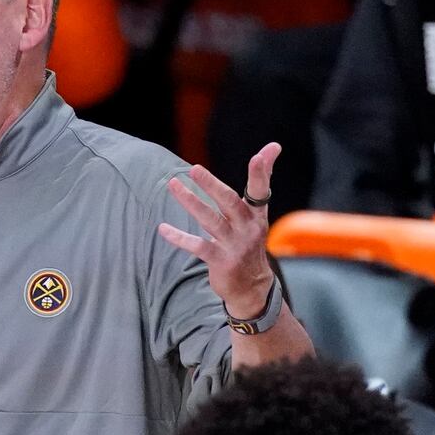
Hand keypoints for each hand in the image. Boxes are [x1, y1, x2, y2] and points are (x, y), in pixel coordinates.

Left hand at [156, 142, 280, 318]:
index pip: (260, 190)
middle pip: (229, 202)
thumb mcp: (255, 216)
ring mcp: (234, 245)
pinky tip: (162, 228)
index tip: (262, 154)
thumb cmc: (248, 242)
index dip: (261, 173)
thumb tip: (272, 147)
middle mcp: (248, 228)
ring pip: (210, 220)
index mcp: (256, 215)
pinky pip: (197, 246)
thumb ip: (257, 184)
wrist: (251, 287)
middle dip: (212, 185)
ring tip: (173, 185)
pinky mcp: (221, 261)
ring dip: (190, 202)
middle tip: (195, 169)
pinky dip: (179, 237)